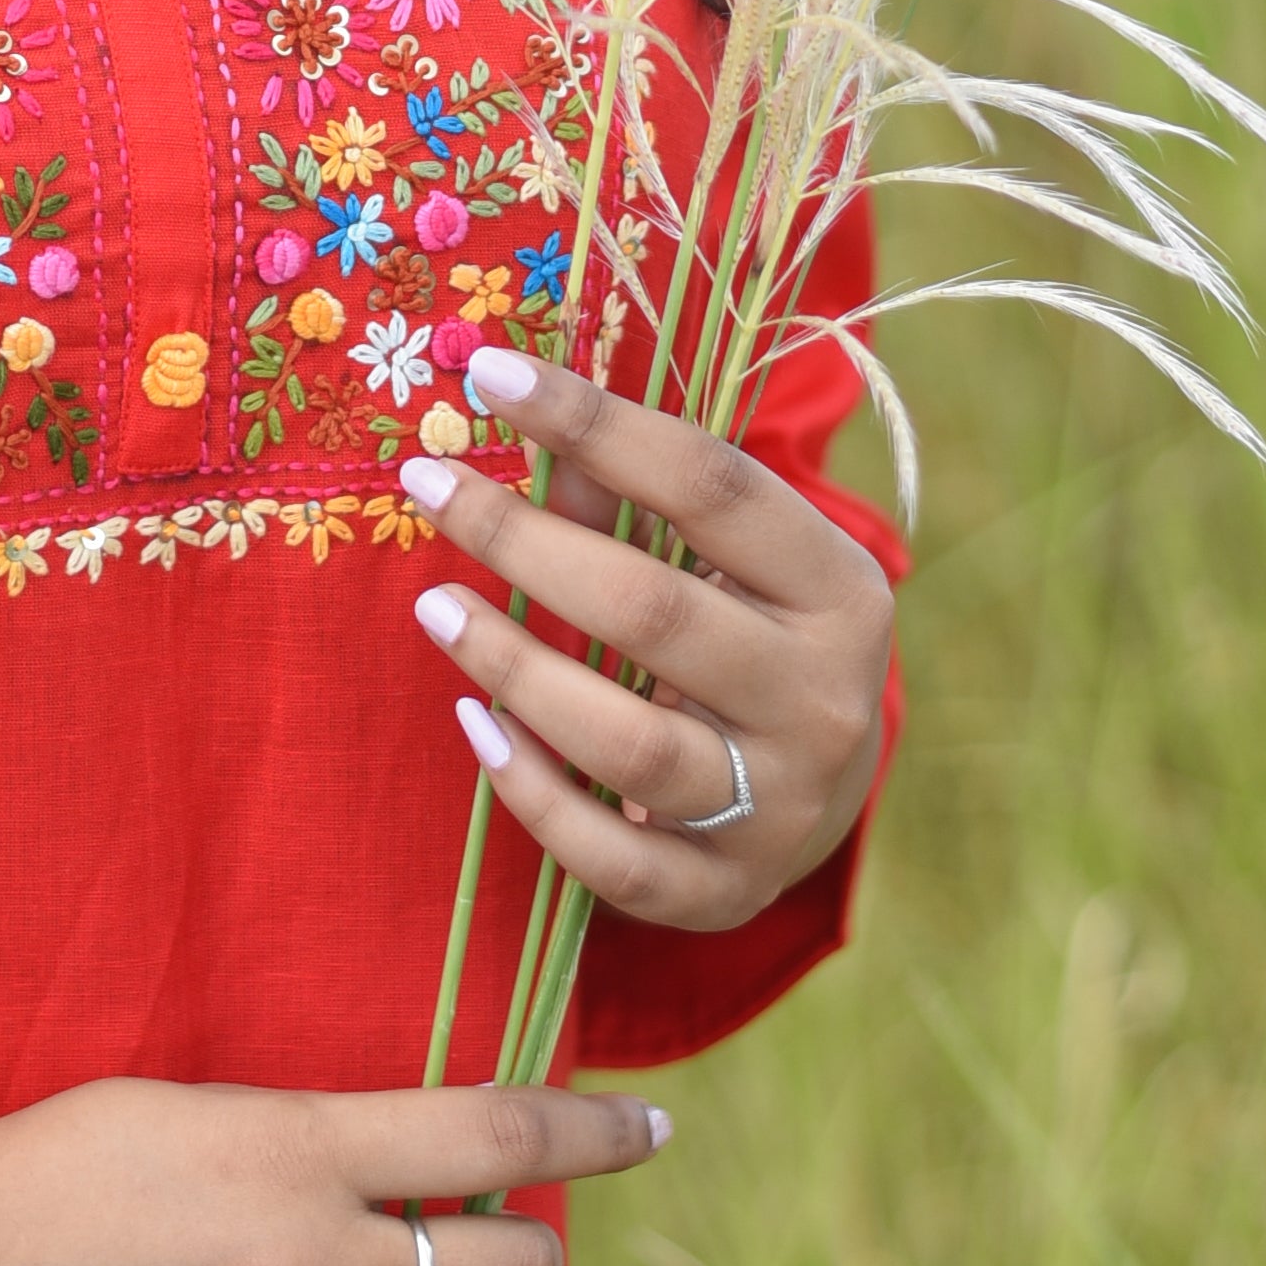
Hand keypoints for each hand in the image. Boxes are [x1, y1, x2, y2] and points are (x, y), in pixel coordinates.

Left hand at [397, 343, 895, 935]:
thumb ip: (630, 498)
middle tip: (426, 483)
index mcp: (839, 591)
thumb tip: (513, 409)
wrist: (823, 793)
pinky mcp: (725, 894)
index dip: (599, 424)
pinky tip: (476, 725)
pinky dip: (533, 794)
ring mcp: (780, 807)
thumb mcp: (728, 560)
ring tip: (435, 607)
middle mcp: (823, 701)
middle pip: (656, 612)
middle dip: (524, 542)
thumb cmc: (755, 637)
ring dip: (515, 667)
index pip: (712, 486)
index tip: (492, 372)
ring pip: (631, 745)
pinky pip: (613, 859)